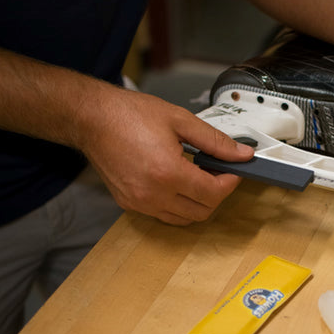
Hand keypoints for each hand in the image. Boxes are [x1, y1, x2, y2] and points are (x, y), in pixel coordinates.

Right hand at [80, 87, 253, 225]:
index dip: (230, 183)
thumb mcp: (180, 120)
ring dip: (198, 203)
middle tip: (218, 173)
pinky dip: (178, 206)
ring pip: (184, 218)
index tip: (234, 171)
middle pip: (202, 211)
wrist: (92, 118)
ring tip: (199, 177)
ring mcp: (140, 203)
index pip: (213, 194)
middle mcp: (153, 194)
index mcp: (168, 173)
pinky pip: (164, 215)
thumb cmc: (130, 115)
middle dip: (217, 194)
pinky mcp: (129, 204)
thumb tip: (241, 154)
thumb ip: (215, 141)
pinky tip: (179, 184)